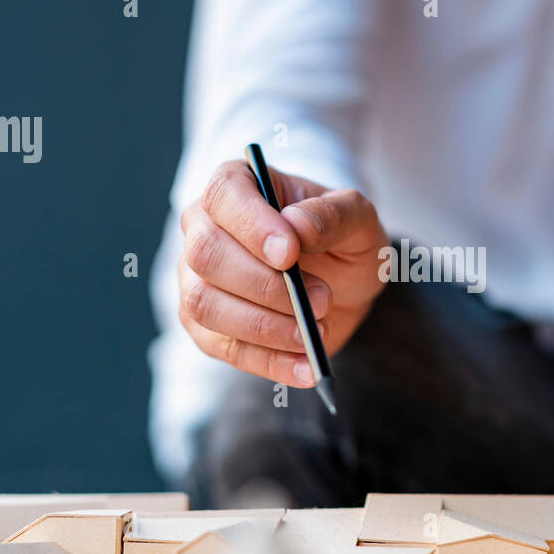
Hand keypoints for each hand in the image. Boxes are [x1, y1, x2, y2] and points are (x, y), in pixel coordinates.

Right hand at [178, 160, 388, 386]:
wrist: (343, 284)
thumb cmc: (343, 239)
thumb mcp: (358, 219)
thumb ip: (333, 215)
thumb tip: (296, 226)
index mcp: (236, 186)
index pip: (224, 195)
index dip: (252, 225)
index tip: (290, 254)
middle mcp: (203, 229)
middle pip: (206, 255)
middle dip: (266, 285)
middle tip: (321, 299)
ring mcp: (196, 280)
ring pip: (205, 305)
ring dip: (266, 326)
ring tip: (317, 332)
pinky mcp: (205, 328)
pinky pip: (224, 348)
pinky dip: (269, 362)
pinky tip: (306, 367)